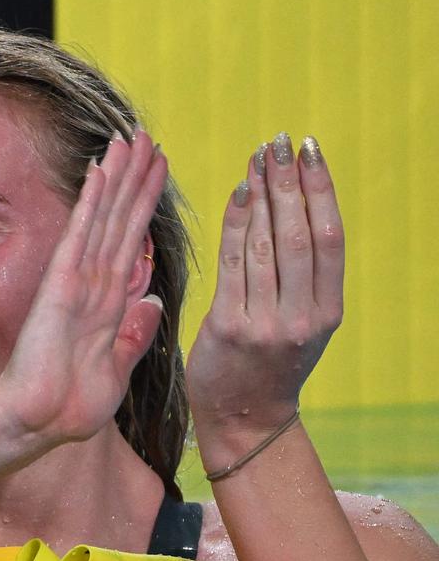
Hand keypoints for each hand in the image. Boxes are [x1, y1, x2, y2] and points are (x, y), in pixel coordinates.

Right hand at [0, 130, 167, 442]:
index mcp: (108, 304)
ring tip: (130, 139)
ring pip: (103, 218)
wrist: (40, 422)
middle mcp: (93, 284)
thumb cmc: (72, 404)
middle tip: (147, 139)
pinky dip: (91, 203)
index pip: (132, 244)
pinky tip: (100, 170)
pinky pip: (81, 235)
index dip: (145, 207)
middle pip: (119, 221)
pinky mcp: (60, 285)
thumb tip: (154, 299)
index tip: (159, 175)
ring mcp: (76, 281)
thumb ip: (137, 333)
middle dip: (134, 180)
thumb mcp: (119, 368)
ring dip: (117, 178)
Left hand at [187, 133, 343, 446]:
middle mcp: (303, 317)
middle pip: (299, 234)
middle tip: (278, 142)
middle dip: (289, 182)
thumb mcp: (302, 324)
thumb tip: (294, 206)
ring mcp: (267, 323)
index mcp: (328, 312)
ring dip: (262, 194)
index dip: (321, 189)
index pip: (329, 237)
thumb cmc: (268, 363)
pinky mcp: (230, 328)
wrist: (245, 418)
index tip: (310, 150)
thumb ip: (303, 278)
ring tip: (258, 158)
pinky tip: (239, 193)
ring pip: (267, 244)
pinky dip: (237, 224)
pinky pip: (234, 264)